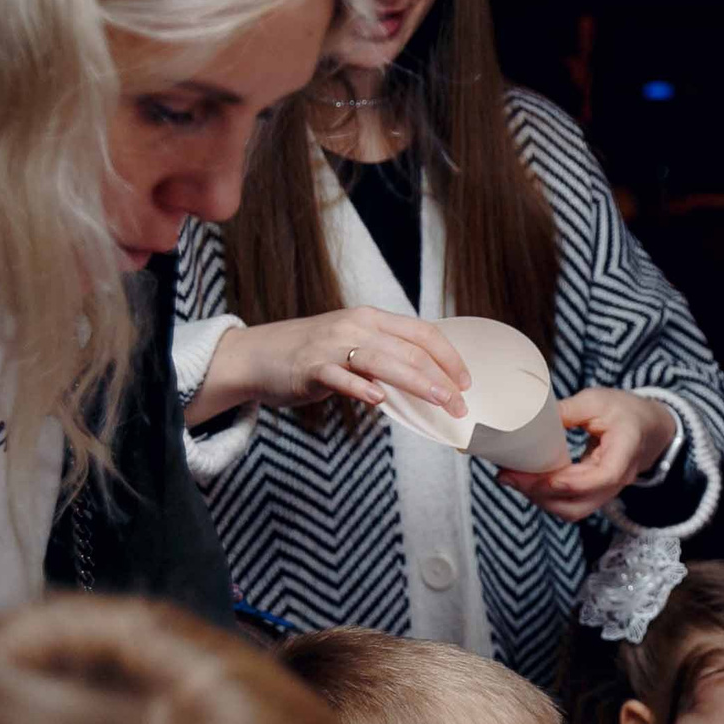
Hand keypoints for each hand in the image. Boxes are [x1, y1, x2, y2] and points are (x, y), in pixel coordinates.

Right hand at [212, 308, 468, 414]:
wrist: (257, 355)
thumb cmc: (311, 354)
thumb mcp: (354, 344)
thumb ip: (387, 356)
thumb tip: (428, 381)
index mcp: (371, 319)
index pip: (423, 333)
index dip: (449, 358)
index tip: (466, 383)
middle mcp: (355, 326)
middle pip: (409, 350)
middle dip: (441, 379)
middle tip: (460, 405)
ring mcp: (331, 346)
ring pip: (383, 361)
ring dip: (417, 383)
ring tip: (440, 401)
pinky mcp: (310, 367)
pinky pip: (339, 376)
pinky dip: (360, 387)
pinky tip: (379, 400)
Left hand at [499, 389, 679, 522]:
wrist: (648, 428)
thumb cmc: (625, 412)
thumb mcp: (597, 400)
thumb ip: (567, 410)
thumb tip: (530, 419)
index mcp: (625, 451)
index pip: (603, 477)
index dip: (571, 482)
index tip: (541, 477)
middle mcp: (618, 479)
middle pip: (581, 502)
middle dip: (541, 494)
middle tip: (510, 476)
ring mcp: (606, 491)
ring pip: (573, 510)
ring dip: (540, 499)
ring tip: (512, 479)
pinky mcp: (594, 493)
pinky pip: (570, 504)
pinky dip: (546, 497)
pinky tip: (526, 482)